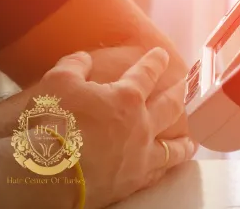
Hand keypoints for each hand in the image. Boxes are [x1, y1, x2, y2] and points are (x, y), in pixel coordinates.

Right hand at [35, 47, 195, 208]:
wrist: (50, 173)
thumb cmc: (54, 122)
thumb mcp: (58, 81)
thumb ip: (75, 66)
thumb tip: (84, 59)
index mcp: (125, 97)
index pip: (146, 74)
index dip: (155, 62)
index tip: (163, 55)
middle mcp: (140, 126)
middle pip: (169, 107)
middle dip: (179, 94)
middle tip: (186, 87)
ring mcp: (139, 157)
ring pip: (172, 149)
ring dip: (182, 143)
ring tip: (190, 141)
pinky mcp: (131, 183)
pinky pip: (156, 174)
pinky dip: (164, 169)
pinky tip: (165, 169)